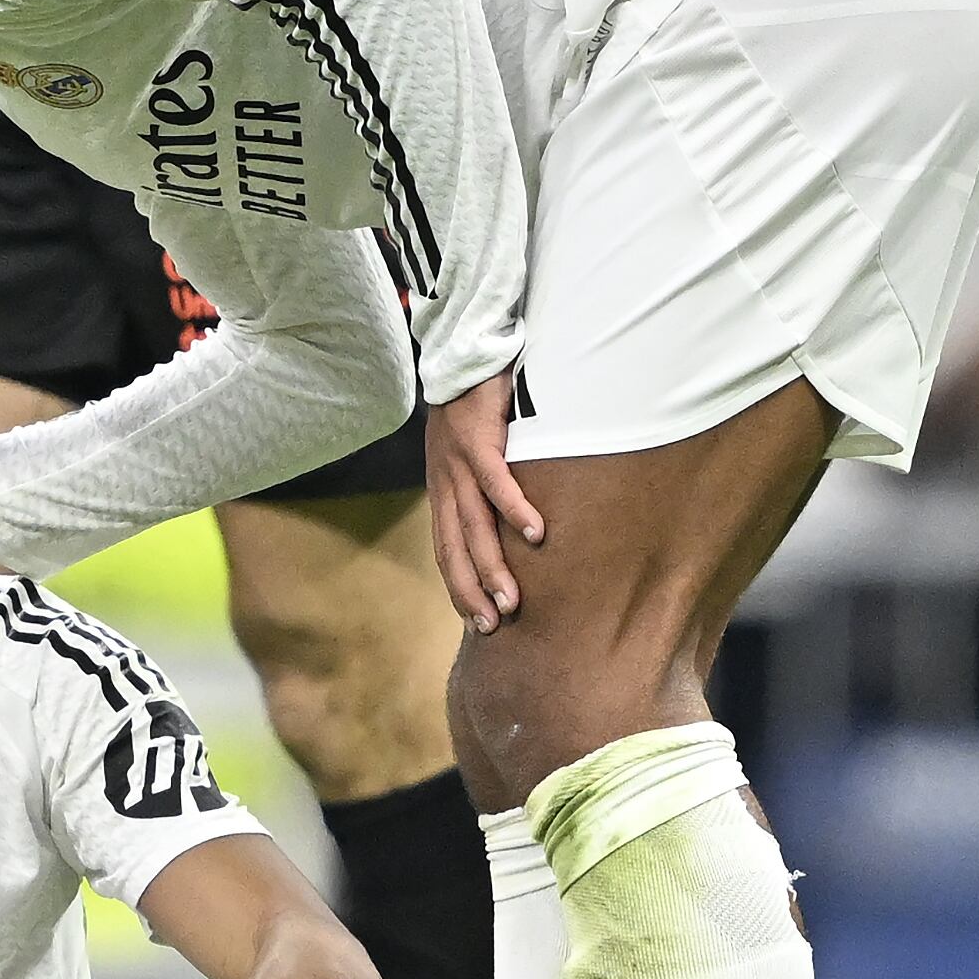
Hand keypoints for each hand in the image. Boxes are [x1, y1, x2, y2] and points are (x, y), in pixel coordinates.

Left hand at [425, 374, 544, 629]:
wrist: (462, 352)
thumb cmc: (474, 406)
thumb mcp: (471, 453)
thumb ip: (483, 488)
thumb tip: (511, 524)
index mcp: (443, 491)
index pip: (445, 550)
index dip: (458, 586)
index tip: (477, 621)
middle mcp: (444, 483)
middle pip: (454, 549)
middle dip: (471, 591)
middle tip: (494, 625)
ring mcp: (456, 463)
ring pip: (472, 525)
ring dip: (492, 565)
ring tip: (513, 599)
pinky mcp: (476, 439)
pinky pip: (495, 482)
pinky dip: (514, 509)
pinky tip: (535, 535)